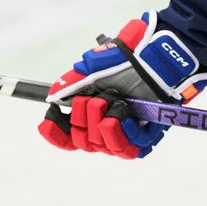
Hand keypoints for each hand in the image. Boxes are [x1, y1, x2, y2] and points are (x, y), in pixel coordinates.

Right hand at [37, 12, 206, 158]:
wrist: (158, 57)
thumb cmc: (128, 59)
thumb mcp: (95, 68)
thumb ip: (73, 83)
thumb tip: (52, 97)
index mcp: (91, 111)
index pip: (67, 135)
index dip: (55, 132)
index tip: (48, 121)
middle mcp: (106, 125)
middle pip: (82, 141)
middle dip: (84, 119)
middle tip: (96, 99)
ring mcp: (126, 132)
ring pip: (102, 146)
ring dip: (101, 124)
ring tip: (112, 102)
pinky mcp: (146, 136)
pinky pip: (128, 149)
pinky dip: (122, 132)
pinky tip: (123, 116)